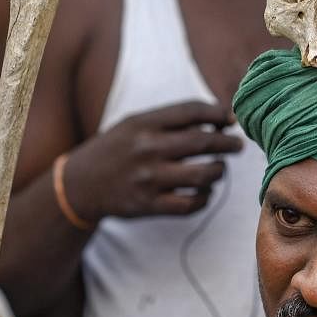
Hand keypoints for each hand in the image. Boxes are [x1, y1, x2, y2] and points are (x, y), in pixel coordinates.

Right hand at [62, 101, 242, 222]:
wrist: (79, 184)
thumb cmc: (116, 149)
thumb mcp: (135, 124)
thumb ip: (171, 119)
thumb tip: (219, 117)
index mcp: (144, 123)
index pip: (192, 111)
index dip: (218, 113)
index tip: (230, 119)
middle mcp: (147, 149)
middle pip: (203, 142)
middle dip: (228, 143)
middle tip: (237, 145)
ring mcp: (148, 179)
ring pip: (203, 175)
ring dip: (219, 171)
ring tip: (219, 168)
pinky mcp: (148, 205)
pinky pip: (190, 204)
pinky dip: (204, 198)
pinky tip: (204, 192)